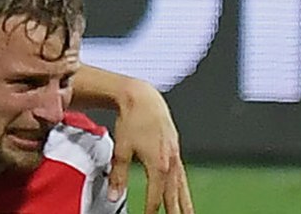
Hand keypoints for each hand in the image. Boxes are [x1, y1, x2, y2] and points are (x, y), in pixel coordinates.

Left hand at [109, 82, 192, 213]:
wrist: (143, 99)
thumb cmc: (132, 120)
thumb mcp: (121, 150)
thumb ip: (119, 176)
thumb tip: (114, 195)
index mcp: (158, 164)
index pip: (156, 195)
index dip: (151, 210)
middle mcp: (171, 162)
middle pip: (174, 194)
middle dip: (176, 212)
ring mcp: (175, 156)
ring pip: (182, 186)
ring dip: (186, 203)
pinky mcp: (176, 150)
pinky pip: (182, 175)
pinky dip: (184, 188)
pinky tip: (184, 194)